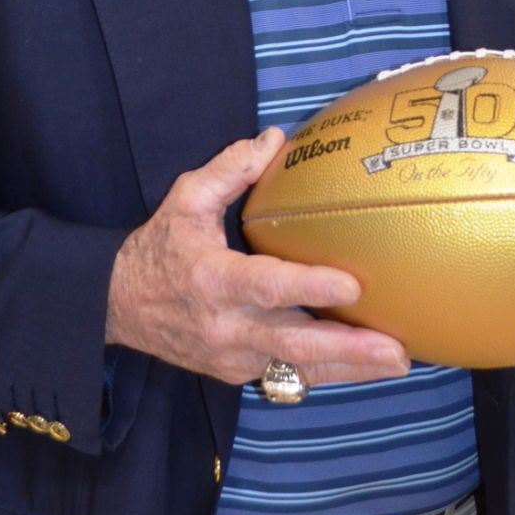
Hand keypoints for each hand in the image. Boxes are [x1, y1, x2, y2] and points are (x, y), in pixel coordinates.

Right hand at [105, 130, 410, 387]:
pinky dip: (327, 371)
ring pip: (298, 369)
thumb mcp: (185, 199)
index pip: (267, 286)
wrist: (117, 306)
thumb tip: (276, 139)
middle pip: (294, 344)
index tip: (353, 284)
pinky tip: (363, 364)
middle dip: (349, 349)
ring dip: (350, 368)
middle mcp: (225, 326)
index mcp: (212, 280)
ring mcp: (232, 356)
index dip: (310, 287)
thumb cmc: (159, 247)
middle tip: (396, 349)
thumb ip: (230, 169)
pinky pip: (287, 374)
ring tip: (397, 361)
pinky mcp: (236, 372)